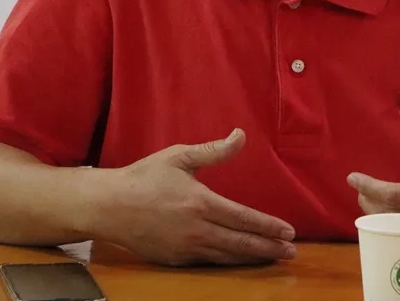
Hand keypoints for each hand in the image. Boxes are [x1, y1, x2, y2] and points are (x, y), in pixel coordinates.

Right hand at [85, 128, 296, 265]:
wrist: (108, 206)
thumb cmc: (144, 177)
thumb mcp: (179, 156)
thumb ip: (214, 150)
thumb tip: (240, 135)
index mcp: (201, 202)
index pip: (244, 218)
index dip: (269, 227)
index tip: (289, 232)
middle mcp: (196, 229)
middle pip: (241, 243)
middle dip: (269, 248)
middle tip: (291, 253)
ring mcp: (185, 248)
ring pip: (227, 256)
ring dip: (253, 258)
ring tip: (273, 259)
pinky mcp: (174, 259)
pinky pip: (208, 263)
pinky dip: (228, 263)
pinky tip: (240, 260)